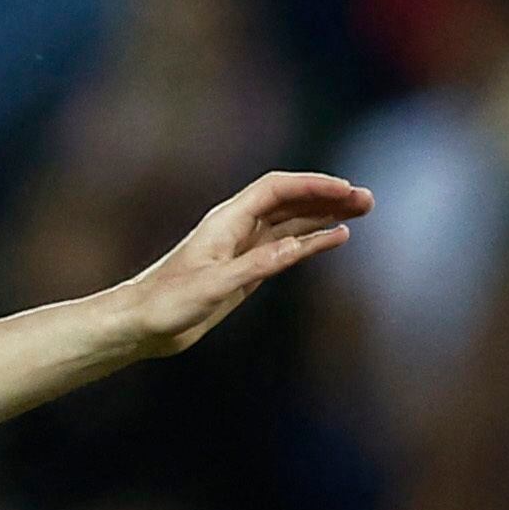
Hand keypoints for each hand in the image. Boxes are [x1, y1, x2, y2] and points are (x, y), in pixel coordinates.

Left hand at [126, 171, 371, 353]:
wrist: (141, 325)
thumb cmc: (167, 302)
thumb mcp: (214, 286)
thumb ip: (256, 265)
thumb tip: (298, 247)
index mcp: (226, 221)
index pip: (276, 189)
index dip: (312, 184)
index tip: (345, 188)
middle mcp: (237, 227)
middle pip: (290, 200)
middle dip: (328, 196)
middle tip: (367, 200)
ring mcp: (243, 247)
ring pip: (292, 222)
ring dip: (325, 214)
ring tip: (362, 211)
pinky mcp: (245, 269)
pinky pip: (286, 248)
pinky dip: (312, 241)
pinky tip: (336, 237)